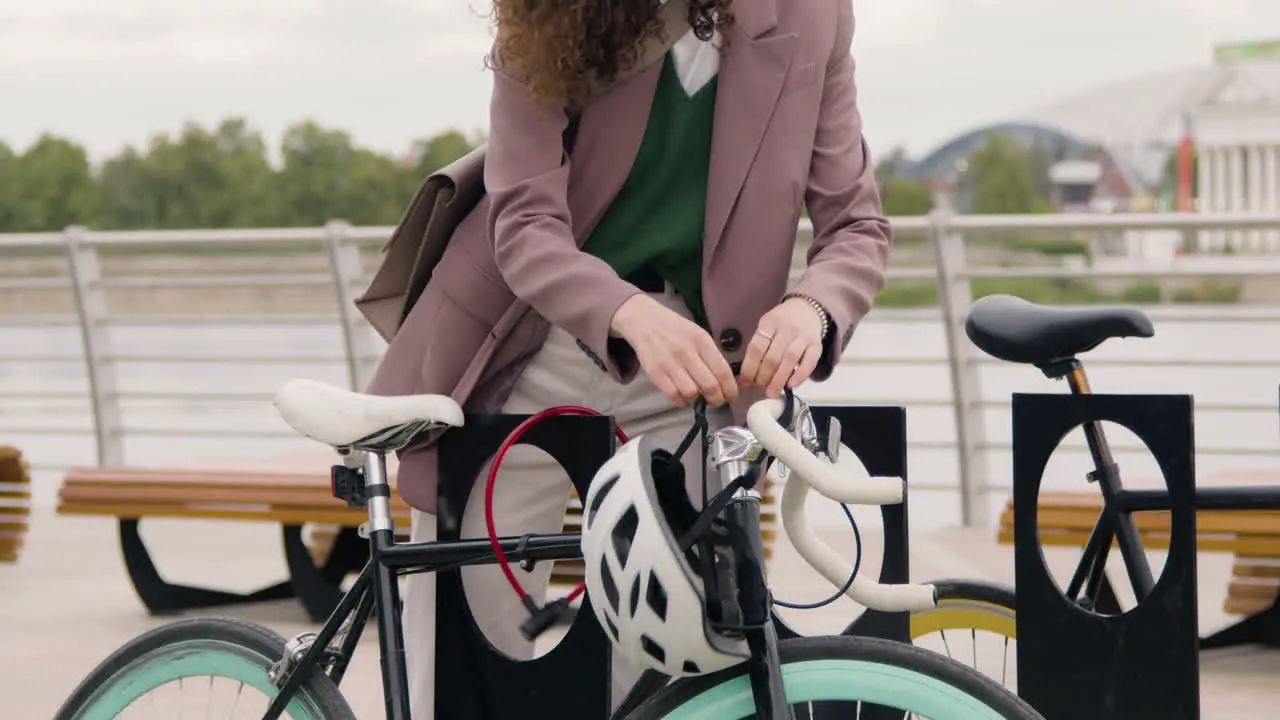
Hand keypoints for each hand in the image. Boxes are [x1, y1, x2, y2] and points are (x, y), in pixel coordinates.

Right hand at [610, 294, 738, 406]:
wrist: (644, 321)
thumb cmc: (675, 329)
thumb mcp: (697, 334)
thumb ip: (710, 355)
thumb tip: (724, 380)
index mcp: (701, 340)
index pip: (722, 370)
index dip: (730, 388)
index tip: (731, 396)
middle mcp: (686, 352)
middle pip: (710, 385)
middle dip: (717, 399)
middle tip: (716, 400)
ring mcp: (669, 363)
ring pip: (692, 392)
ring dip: (697, 399)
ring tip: (696, 395)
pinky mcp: (655, 372)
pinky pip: (673, 395)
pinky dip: (681, 401)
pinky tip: (682, 395)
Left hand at [740, 297, 824, 397]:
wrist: (807, 309)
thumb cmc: (782, 323)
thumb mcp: (767, 326)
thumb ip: (759, 347)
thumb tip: (748, 376)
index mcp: (769, 322)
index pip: (756, 348)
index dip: (750, 367)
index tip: (746, 381)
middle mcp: (787, 328)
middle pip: (772, 356)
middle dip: (763, 376)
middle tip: (759, 388)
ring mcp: (803, 336)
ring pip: (789, 360)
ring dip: (779, 379)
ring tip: (772, 392)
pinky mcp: (816, 345)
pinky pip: (809, 362)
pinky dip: (800, 376)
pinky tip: (791, 385)